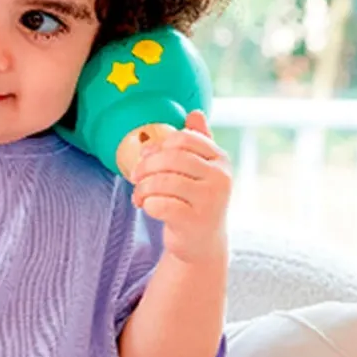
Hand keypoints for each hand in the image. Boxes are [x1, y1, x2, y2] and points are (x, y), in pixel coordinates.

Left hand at [129, 110, 231, 263]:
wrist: (201, 244)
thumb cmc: (195, 200)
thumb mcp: (199, 169)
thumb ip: (196, 141)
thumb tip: (195, 113)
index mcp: (220, 160)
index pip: (183, 139)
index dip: (158, 145)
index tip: (146, 157)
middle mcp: (221, 178)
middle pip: (171, 158)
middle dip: (146, 166)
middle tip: (135, 177)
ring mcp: (211, 201)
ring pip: (163, 181)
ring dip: (142, 188)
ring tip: (139, 195)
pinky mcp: (195, 222)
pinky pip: (161, 205)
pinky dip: (148, 204)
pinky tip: (148, 208)